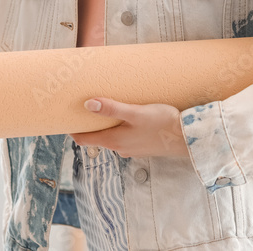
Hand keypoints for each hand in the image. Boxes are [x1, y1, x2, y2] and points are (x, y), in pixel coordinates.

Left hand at [69, 98, 190, 159]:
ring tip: (105, 107)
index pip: (84, 139)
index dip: (72, 129)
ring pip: (112, 136)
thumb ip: (112, 108)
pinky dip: (120, 127)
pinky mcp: (143, 145)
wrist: (188, 139)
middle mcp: (120, 148)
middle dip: (90, 124)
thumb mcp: (136, 112)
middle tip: (83, 107)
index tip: (64, 117)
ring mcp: (132, 148)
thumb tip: (87, 104)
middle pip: (97, 137)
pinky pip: (125, 136)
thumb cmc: (162, 123)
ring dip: (106, 124)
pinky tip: (127, 116)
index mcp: (114, 141)